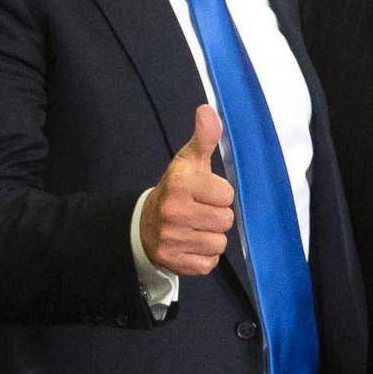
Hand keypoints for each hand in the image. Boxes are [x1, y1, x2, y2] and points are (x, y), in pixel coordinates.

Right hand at [142, 106, 232, 275]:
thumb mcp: (188, 161)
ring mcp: (172, 238)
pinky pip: (208, 263)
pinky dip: (204, 256)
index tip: (205, 193)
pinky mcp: (173, 261)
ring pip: (219, 244)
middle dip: (217, 217)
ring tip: (196, 228)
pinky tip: (191, 244)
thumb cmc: (176, 190)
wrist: (145, 223)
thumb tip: (207, 109)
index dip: (220, 195)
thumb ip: (204, 137)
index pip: (227, 195)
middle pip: (225, 221)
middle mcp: (173, 211)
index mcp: (179, 184)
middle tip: (200, 212)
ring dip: (211, 237)